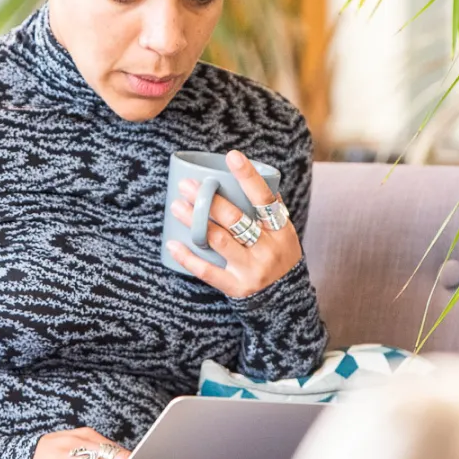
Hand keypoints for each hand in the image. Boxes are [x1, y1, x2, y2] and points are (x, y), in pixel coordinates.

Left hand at [168, 149, 301, 298]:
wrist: (286, 303)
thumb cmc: (279, 257)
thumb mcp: (284, 234)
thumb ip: (271, 208)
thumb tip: (256, 173)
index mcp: (280, 230)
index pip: (264, 198)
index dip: (248, 176)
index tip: (232, 156)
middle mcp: (268, 249)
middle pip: (235, 219)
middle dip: (208, 199)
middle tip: (187, 185)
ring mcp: (252, 270)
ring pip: (218, 240)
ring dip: (194, 221)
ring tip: (176, 205)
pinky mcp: (236, 287)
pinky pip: (208, 271)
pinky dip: (188, 257)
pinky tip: (172, 243)